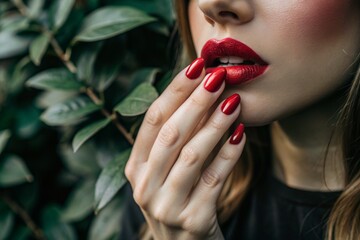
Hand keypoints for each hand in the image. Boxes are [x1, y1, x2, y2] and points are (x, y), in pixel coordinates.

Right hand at [125, 58, 245, 239]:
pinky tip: (241, 134)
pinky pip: (215, 179)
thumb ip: (174, 138)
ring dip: (215, 124)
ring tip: (234, 101)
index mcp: (136, 167)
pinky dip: (229, 154)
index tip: (196, 66)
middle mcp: (144, 186)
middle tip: (218, 76)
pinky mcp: (193, 220)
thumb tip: (199, 92)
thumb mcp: (166, 170)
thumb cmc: (178, 197)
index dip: (175, 90)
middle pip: (171, 134)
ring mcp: (166, 205)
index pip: (153, 120)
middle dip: (196, 101)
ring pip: (192, 155)